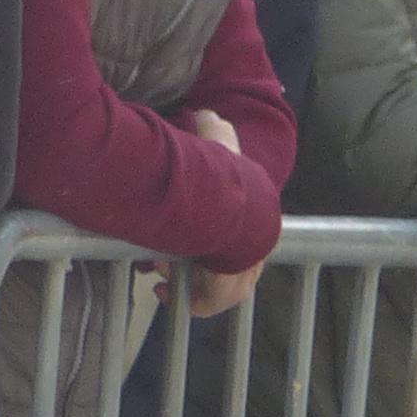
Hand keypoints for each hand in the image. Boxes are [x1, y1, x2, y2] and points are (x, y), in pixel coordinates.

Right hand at [180, 112, 266, 316]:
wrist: (228, 206)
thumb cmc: (224, 174)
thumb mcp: (219, 142)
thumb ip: (212, 128)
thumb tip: (204, 113)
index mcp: (255, 218)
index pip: (238, 238)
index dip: (212, 241)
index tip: (185, 239)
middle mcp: (251, 249)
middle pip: (223, 265)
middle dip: (193, 264)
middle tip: (164, 261)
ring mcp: (240, 273)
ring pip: (214, 287)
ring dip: (187, 282)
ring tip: (161, 274)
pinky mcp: (225, 292)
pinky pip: (206, 304)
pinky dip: (187, 300)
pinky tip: (162, 289)